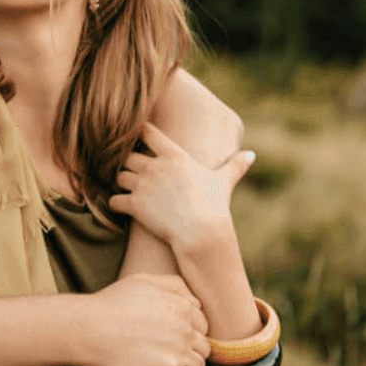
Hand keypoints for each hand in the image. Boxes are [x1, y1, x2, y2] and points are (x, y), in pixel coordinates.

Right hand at [80, 273, 208, 365]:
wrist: (89, 329)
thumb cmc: (111, 303)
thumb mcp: (143, 281)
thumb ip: (174, 285)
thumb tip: (196, 302)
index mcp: (182, 307)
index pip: (202, 325)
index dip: (189, 332)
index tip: (171, 337)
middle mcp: (185, 329)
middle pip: (203, 346)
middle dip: (189, 350)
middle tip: (166, 353)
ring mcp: (179, 351)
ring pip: (199, 365)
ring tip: (161, 364)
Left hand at [110, 122, 254, 248]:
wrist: (202, 233)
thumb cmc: (214, 207)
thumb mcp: (224, 182)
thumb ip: (234, 166)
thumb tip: (251, 155)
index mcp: (174, 155)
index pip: (146, 132)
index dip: (137, 133)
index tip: (135, 139)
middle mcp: (155, 166)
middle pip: (126, 156)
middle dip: (126, 164)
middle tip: (129, 172)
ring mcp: (143, 185)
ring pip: (118, 177)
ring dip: (120, 183)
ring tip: (125, 190)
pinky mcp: (134, 205)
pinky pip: (113, 200)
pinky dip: (114, 204)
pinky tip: (120, 208)